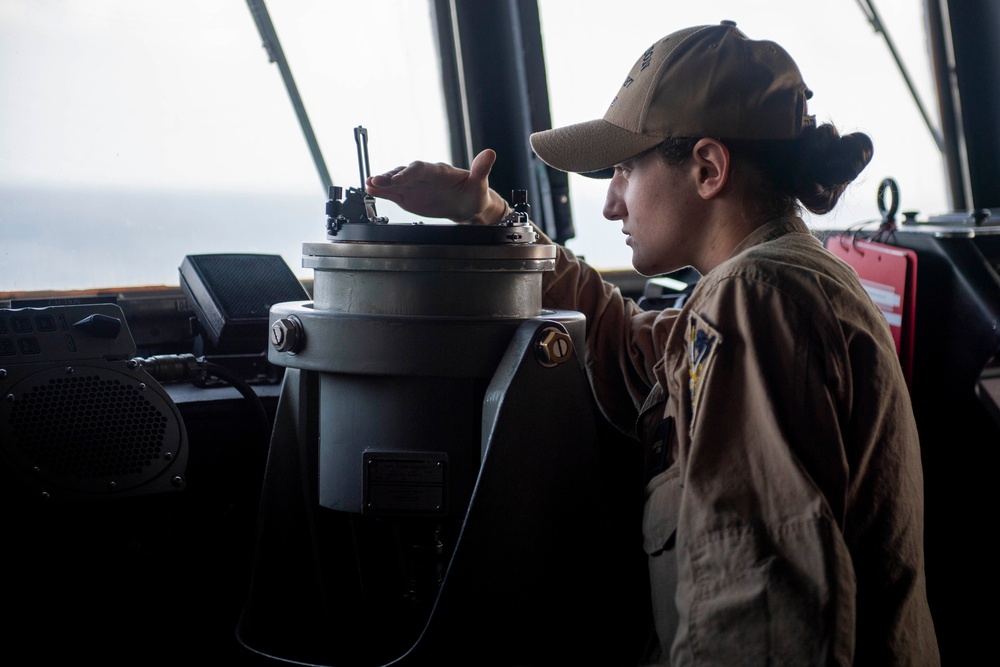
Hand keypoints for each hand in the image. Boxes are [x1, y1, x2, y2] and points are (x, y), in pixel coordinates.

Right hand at [365, 149, 507, 224]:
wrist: (467, 204)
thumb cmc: (474, 192)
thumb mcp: (479, 183)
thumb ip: (481, 169)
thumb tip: (490, 153)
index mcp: (439, 172)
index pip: (422, 169)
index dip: (410, 172)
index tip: (400, 178)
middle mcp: (424, 176)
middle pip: (404, 174)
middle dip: (390, 177)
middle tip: (375, 181)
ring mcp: (414, 185)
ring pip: (396, 182)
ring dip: (382, 183)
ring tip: (369, 184)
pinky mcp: (409, 195)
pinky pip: (394, 192)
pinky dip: (382, 191)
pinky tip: (370, 189)